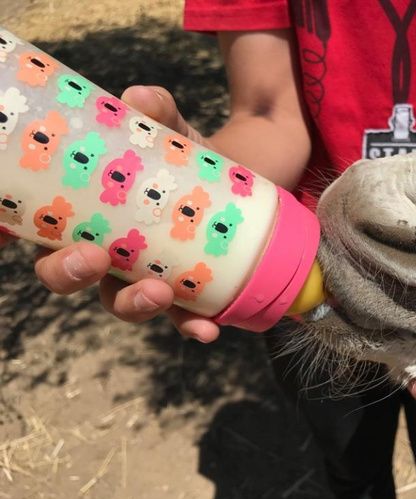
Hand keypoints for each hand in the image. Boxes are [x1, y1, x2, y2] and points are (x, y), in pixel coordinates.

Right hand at [29, 85, 219, 342]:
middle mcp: (103, 250)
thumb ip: (158, 112)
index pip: (32, 226)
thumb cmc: (184, 159)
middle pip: (64, 273)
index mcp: (82, 212)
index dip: (3, 231)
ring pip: (119, 302)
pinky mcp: (183, 291)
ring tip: (157, 291)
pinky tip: (206, 330)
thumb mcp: (172, 132)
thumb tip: (140, 97)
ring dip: (131, 304)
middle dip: (67, 273)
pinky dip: (191, 326)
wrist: (238, 183)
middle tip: (92, 257)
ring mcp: (141, 275)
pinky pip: (181, 317)